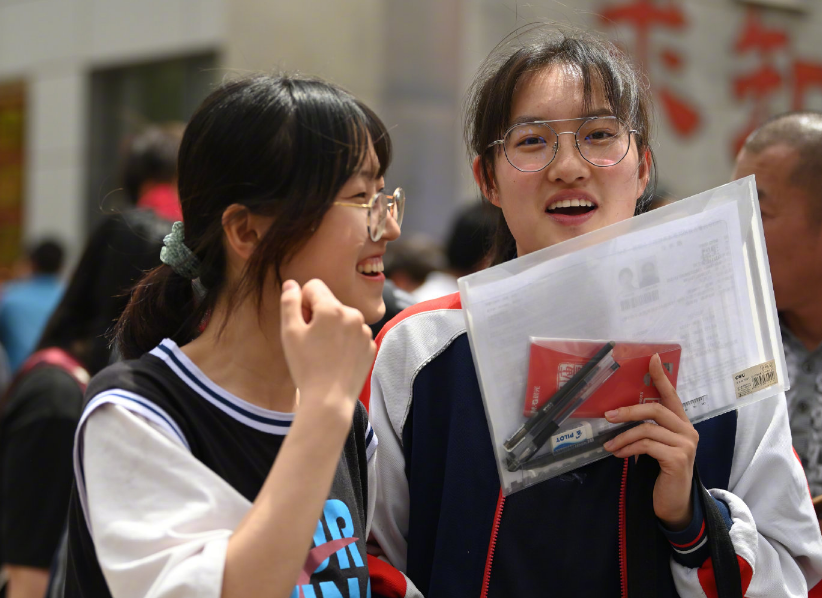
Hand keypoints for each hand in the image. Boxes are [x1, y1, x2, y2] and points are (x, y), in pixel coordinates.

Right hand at [280, 279, 375, 418]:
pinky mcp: (371, 346)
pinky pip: (354, 335)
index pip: (314, 286)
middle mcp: (354, 315)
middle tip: (311, 341)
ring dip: (333, 328)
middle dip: (318, 314)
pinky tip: (337, 359)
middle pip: (330, 303)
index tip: (302, 322)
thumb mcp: (290, 332)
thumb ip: (289, 302)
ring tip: (324, 352)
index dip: (303, 302)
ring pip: (343, 319)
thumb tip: (292, 284)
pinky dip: (345, 342)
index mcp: (333, 308)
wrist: (329, 400)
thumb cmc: (306, 367)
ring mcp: (365, 331)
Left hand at [603, 354, 698, 529]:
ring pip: (647, 429)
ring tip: (609, 446)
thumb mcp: (654, 447)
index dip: (661, 376)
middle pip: (655, 409)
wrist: (674, 504)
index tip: (651, 358)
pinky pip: (646, 445)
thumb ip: (647, 430)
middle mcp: (687, 430)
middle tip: (608, 416)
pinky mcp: (679, 458)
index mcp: (681, 423)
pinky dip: (628, 448)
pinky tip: (619, 454)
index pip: (671, 395)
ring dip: (623, 436)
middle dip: (628, 411)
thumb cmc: (660, 473)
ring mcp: (686, 444)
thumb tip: (619, 414)